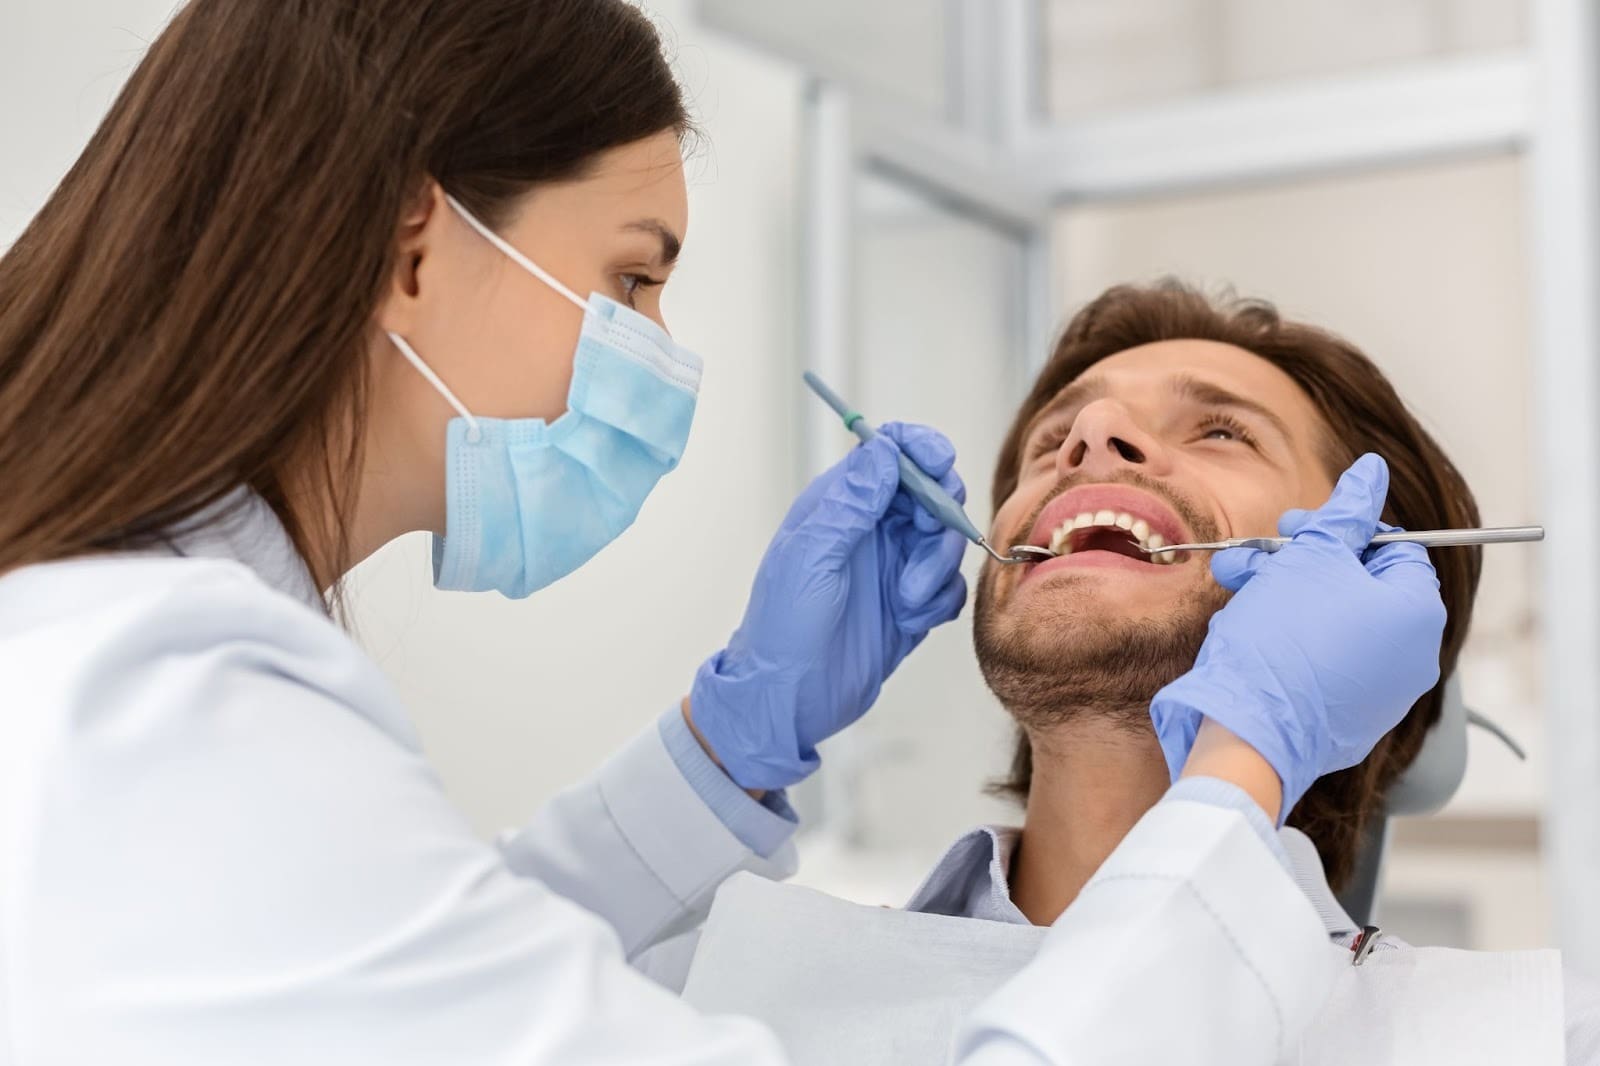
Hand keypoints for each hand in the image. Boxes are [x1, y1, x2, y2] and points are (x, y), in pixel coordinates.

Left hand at [688, 423, 968, 788]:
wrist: (788, 699)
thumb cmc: (783, 627)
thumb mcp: (811, 557)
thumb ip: (851, 503)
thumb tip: (884, 450)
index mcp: (840, 506)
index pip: (890, 454)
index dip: (921, 449)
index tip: (941, 465)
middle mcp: (869, 530)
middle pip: (931, 494)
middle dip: (940, 515)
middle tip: (926, 542)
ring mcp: (892, 567)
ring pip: (945, 542)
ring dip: (936, 568)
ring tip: (905, 599)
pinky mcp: (911, 605)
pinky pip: (949, 587)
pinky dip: (939, 600)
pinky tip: (911, 620)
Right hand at [1149, 453, 1446, 817]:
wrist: (1249, 730)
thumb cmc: (1283, 639)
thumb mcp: (1311, 558)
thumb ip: (1346, 513)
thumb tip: (1372, 470)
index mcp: (1416, 612)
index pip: (1393, 547)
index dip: (1340, 530)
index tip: (1297, 530)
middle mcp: (1411, 656)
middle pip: (1358, 584)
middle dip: (1301, 560)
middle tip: (1261, 552)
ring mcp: (1380, 693)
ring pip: (1332, 621)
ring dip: (1282, 593)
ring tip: (1234, 582)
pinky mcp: (1345, 718)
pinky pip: (1322, 661)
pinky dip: (1288, 638)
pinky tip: (1246, 625)